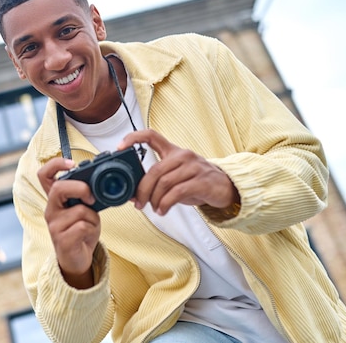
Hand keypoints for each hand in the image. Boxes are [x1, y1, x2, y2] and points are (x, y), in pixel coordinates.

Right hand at [37, 158, 99, 288]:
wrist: (77, 259)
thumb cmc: (81, 231)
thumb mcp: (84, 209)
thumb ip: (86, 196)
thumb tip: (99, 187)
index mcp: (55, 199)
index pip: (44, 175)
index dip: (56, 165)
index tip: (71, 164)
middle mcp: (51, 209)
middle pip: (59, 188)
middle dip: (81, 188)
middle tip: (91, 197)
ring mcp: (54, 225)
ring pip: (79, 210)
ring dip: (93, 217)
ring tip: (90, 225)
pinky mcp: (61, 240)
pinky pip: (83, 226)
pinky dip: (92, 229)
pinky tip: (87, 236)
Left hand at [118, 129, 239, 215]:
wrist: (225, 188)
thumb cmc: (196, 182)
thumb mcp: (175, 177)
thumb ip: (156, 181)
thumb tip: (133, 194)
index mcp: (173, 151)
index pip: (151, 136)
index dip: (133, 138)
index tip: (120, 147)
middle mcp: (182, 155)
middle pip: (154, 170)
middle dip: (143, 190)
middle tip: (139, 203)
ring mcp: (193, 167)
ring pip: (164, 183)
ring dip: (155, 199)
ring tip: (155, 208)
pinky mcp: (201, 181)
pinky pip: (177, 192)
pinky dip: (166, 204)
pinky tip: (163, 210)